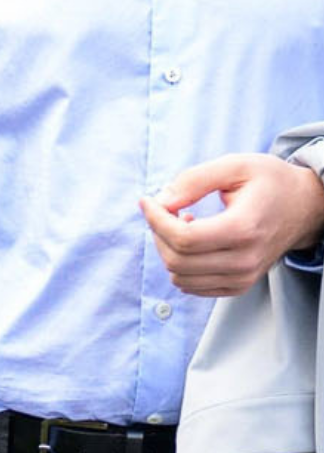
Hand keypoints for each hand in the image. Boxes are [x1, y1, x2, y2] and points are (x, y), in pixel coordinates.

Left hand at [140, 152, 323, 296]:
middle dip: (158, 233)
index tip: (148, 201)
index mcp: (244, 229)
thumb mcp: (235, 166)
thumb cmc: (270, 182)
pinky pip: (192, 286)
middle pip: (176, 261)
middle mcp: (245, 260)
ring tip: (182, 224)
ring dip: (167, 249)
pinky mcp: (239, 286)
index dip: (155, 220)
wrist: (305, 207)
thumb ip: (194, 180)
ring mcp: (243, 277)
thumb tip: (161, 201)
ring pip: (180, 277)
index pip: (183, 239)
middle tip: (166, 210)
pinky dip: (180, 266)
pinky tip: (192, 242)